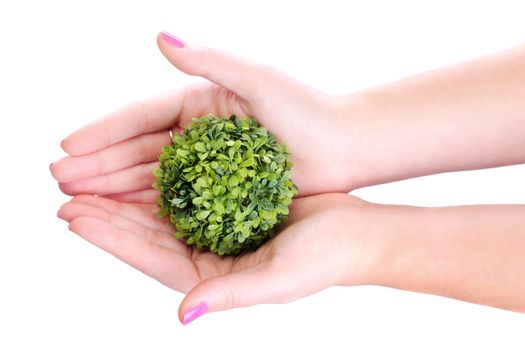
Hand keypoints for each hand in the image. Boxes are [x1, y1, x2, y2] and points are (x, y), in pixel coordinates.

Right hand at [50, 32, 356, 198]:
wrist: (343, 145)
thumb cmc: (306, 110)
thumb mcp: (257, 80)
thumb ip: (209, 61)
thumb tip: (160, 36)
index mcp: (199, 102)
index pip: (141, 116)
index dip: (103, 131)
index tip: (68, 146)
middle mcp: (197, 132)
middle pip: (138, 148)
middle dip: (98, 164)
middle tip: (60, 180)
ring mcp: (207, 162)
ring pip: (151, 175)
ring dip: (114, 187)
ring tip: (77, 200)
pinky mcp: (221, 188)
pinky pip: (176, 197)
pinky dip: (147, 205)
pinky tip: (120, 215)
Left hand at [57, 193, 371, 323]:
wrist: (357, 232)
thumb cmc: (325, 259)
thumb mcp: (277, 280)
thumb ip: (229, 295)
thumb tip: (183, 315)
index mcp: (212, 278)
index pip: (151, 256)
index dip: (111, 237)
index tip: (76, 216)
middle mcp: (209, 255)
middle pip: (148, 232)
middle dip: (108, 214)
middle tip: (69, 192)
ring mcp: (219, 230)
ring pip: (163, 210)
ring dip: (128, 194)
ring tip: (94, 176)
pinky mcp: (231, 207)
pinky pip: (188, 190)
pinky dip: (164, 178)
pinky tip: (145, 163)